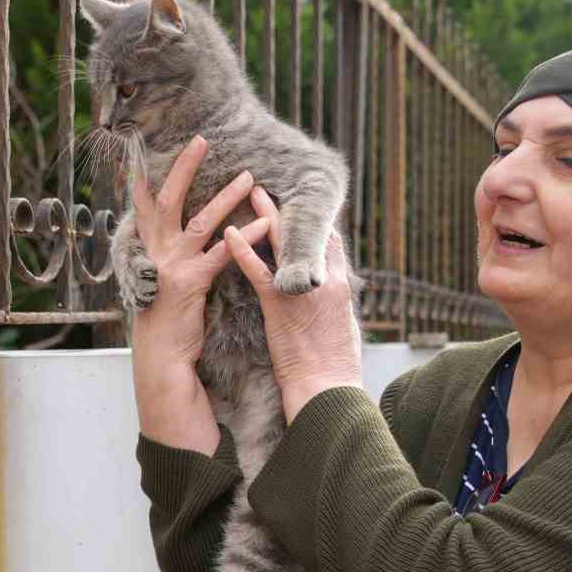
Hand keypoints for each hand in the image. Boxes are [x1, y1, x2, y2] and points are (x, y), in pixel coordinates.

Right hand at [129, 135, 260, 366]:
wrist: (161, 356)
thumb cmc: (166, 318)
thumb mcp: (157, 280)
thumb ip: (165, 254)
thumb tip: (177, 234)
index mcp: (148, 248)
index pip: (145, 204)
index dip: (147, 175)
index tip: (151, 149)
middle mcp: (156, 251)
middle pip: (167, 199)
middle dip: (183, 167)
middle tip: (202, 139)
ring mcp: (171, 265)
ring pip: (200, 221)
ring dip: (226, 197)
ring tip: (250, 178)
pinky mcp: (190, 283)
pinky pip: (222, 253)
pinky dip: (246, 238)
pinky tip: (265, 224)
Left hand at [225, 187, 362, 422]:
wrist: (327, 388)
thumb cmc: (335, 368)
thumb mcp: (343, 329)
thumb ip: (335, 306)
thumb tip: (333, 299)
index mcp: (339, 285)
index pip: (328, 242)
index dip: (314, 222)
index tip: (303, 204)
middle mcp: (322, 280)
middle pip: (305, 231)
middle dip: (289, 206)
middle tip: (275, 183)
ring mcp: (299, 289)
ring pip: (280, 241)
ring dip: (264, 213)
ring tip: (250, 189)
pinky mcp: (277, 304)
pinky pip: (256, 270)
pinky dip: (241, 249)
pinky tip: (228, 232)